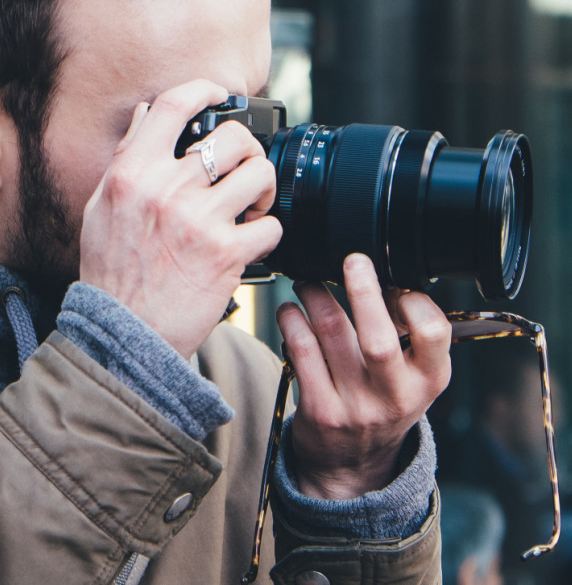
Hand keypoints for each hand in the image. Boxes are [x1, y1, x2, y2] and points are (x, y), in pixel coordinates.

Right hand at [79, 80, 281, 358]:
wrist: (122, 334)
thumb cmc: (110, 273)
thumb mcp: (100, 208)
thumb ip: (126, 158)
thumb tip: (144, 116)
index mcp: (132, 173)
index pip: (174, 106)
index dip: (205, 90)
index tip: (220, 95)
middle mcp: (166, 190)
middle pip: (233, 138)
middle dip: (247, 151)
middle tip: (242, 170)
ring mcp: (199, 221)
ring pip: (260, 176)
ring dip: (263, 190)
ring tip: (251, 206)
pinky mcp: (226, 254)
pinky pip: (270, 226)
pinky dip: (267, 235)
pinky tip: (249, 243)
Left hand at [276, 253, 451, 499]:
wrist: (352, 464)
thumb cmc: (383, 402)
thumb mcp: (413, 377)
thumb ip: (409, 336)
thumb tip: (385, 275)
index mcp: (429, 380)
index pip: (434, 332)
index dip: (413, 300)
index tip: (393, 281)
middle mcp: (395, 395)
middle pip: (378, 337)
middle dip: (363, 291)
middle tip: (353, 260)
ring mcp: (355, 405)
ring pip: (331, 334)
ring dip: (316, 297)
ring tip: (308, 282)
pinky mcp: (319, 409)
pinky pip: (301, 352)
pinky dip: (292, 321)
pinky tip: (290, 311)